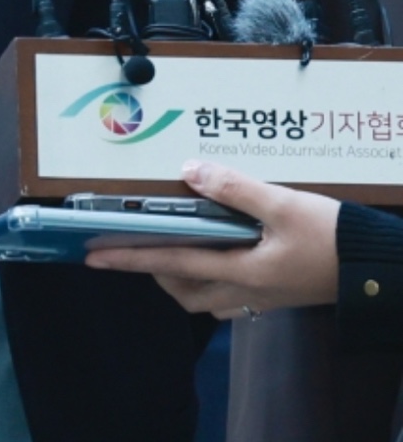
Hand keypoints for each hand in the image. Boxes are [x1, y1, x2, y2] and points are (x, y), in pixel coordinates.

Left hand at [84, 160, 340, 319]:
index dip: (129, 258)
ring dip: (180, 276)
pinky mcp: (277, 292)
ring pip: (205, 297)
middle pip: (183, 290)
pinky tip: (215, 253)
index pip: (171, 264)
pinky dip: (210, 278)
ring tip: (167, 246)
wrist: (379, 268)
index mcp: (241, 271)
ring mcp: (262, 296)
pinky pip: (229, 294)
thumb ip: (233, 187)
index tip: (94, 256)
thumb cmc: (333, 237)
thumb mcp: (282, 203)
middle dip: (153, 270)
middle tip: (133, 244)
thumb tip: (187, 172)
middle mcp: (246, 291)